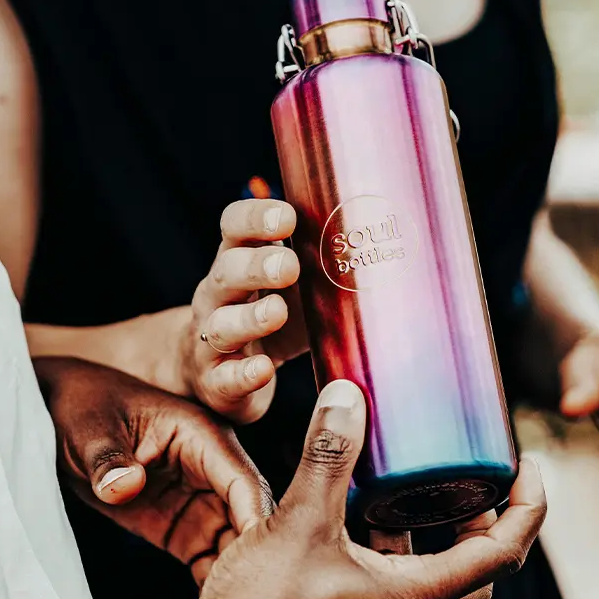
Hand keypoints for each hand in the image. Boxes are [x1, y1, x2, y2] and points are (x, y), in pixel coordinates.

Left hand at [36, 358, 272, 584]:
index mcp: (202, 435)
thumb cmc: (83, 406)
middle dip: (253, 558)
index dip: (255, 521)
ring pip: (235, 542)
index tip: (258, 564)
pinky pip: (207, 555)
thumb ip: (109, 459)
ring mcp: (199, 497)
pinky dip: (211, 581)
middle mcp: (211, 468)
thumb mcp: (91, 429)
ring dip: (235, 575)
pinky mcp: (181, 523)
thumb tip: (126, 485)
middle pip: (248, 517)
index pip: (242, 480)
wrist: (59, 412)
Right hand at [182, 198, 308, 423]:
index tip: (288, 218)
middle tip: (290, 266)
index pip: (234, 227)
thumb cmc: (269, 318)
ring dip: (249, 317)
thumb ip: (324, 267)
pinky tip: (264, 369)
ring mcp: (211, 338)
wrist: (218, 375)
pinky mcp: (216, 381)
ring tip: (277, 312)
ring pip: (220, 324)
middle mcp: (218, 295)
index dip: (255, 218)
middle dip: (257, 265)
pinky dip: (244, 373)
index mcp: (238, 261)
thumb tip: (388, 248)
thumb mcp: (296, 287)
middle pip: (226, 270)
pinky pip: (225, 376)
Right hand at [187, 380, 546, 598]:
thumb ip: (327, 456)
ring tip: (422, 483)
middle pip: (478, 569)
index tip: (528, 466)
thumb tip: (348, 395)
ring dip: (440, 533)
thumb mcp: (298, 520)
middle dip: (487, 519)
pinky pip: (401, 583)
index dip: (528, 507)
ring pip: (439, 577)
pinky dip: (401, 547)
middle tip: (475, 474)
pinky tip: (365, 512)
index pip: (503, 554)